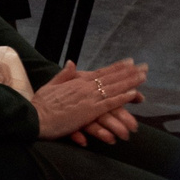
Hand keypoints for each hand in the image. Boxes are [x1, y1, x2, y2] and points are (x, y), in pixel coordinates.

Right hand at [31, 60, 146, 140]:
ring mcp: (88, 99)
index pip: (101, 72)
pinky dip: (122, 97)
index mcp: (76, 81)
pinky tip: (133, 94)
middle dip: (129, 73)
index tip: (130, 62)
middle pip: (111, 78)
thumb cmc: (41, 105)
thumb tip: (72, 63)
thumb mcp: (51, 86)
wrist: (35, 117)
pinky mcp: (89, 111)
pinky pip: (109, 103)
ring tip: (143, 77)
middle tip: (144, 67)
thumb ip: (63, 75)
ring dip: (129, 82)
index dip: (117, 67)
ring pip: (113, 88)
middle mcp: (85, 87)